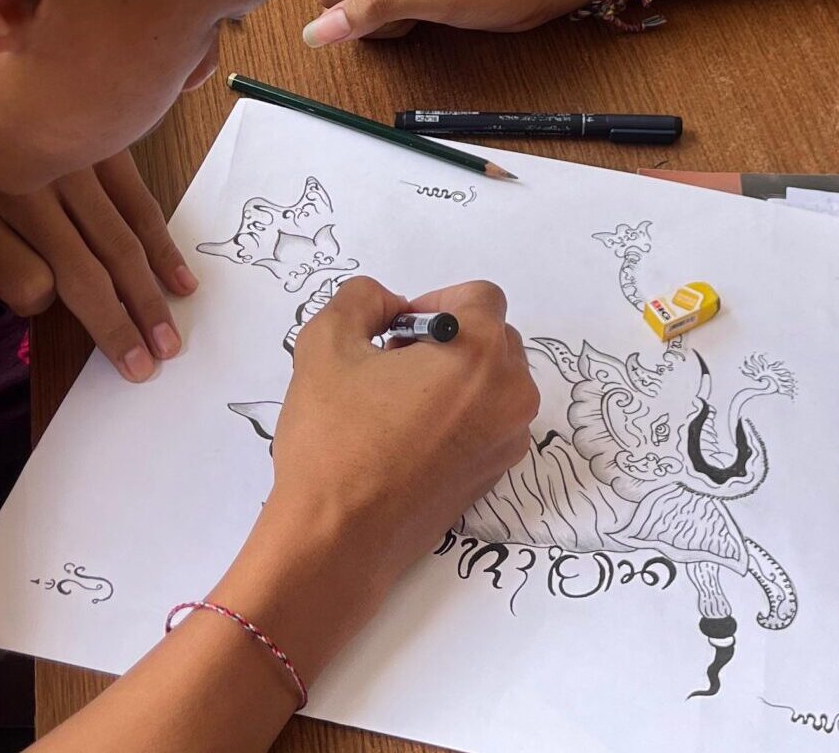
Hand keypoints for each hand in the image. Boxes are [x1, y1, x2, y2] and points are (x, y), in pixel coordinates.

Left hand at [0, 143, 194, 386]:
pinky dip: (163, 247)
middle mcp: (26, 194)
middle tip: (148, 365)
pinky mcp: (104, 150)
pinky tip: (181, 282)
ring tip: (169, 338)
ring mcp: (71, 168)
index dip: (38, 301)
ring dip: (148, 294)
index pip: (27, 287)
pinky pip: (141, 206)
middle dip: (117, 325)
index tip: (37, 294)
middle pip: (82, 273)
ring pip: (119, 243)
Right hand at [266, 278, 536, 595]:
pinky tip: (409, 442)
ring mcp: (510, 439)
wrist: (338, 541)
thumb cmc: (334, 441)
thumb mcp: (326, 344)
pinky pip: (488, 423)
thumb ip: (361, 299)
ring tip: (397, 407)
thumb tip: (389, 304)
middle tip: (392, 367)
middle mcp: (513, 393)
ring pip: (493, 383)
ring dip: (454, 379)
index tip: (395, 333)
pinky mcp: (497, 475)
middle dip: (446, 341)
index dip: (433, 304)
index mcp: (483, 352)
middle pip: (492, 338)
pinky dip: (459, 418)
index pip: (479, 296)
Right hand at [305, 0, 599, 41]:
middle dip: (365, 11)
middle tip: (408, 13)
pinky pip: (382, 6)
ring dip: (381, 19)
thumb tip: (316, 32)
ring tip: (420, 15)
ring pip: (359, 0)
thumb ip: (375, 9)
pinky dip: (395, 21)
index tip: (390, 6)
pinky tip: (424, 19)